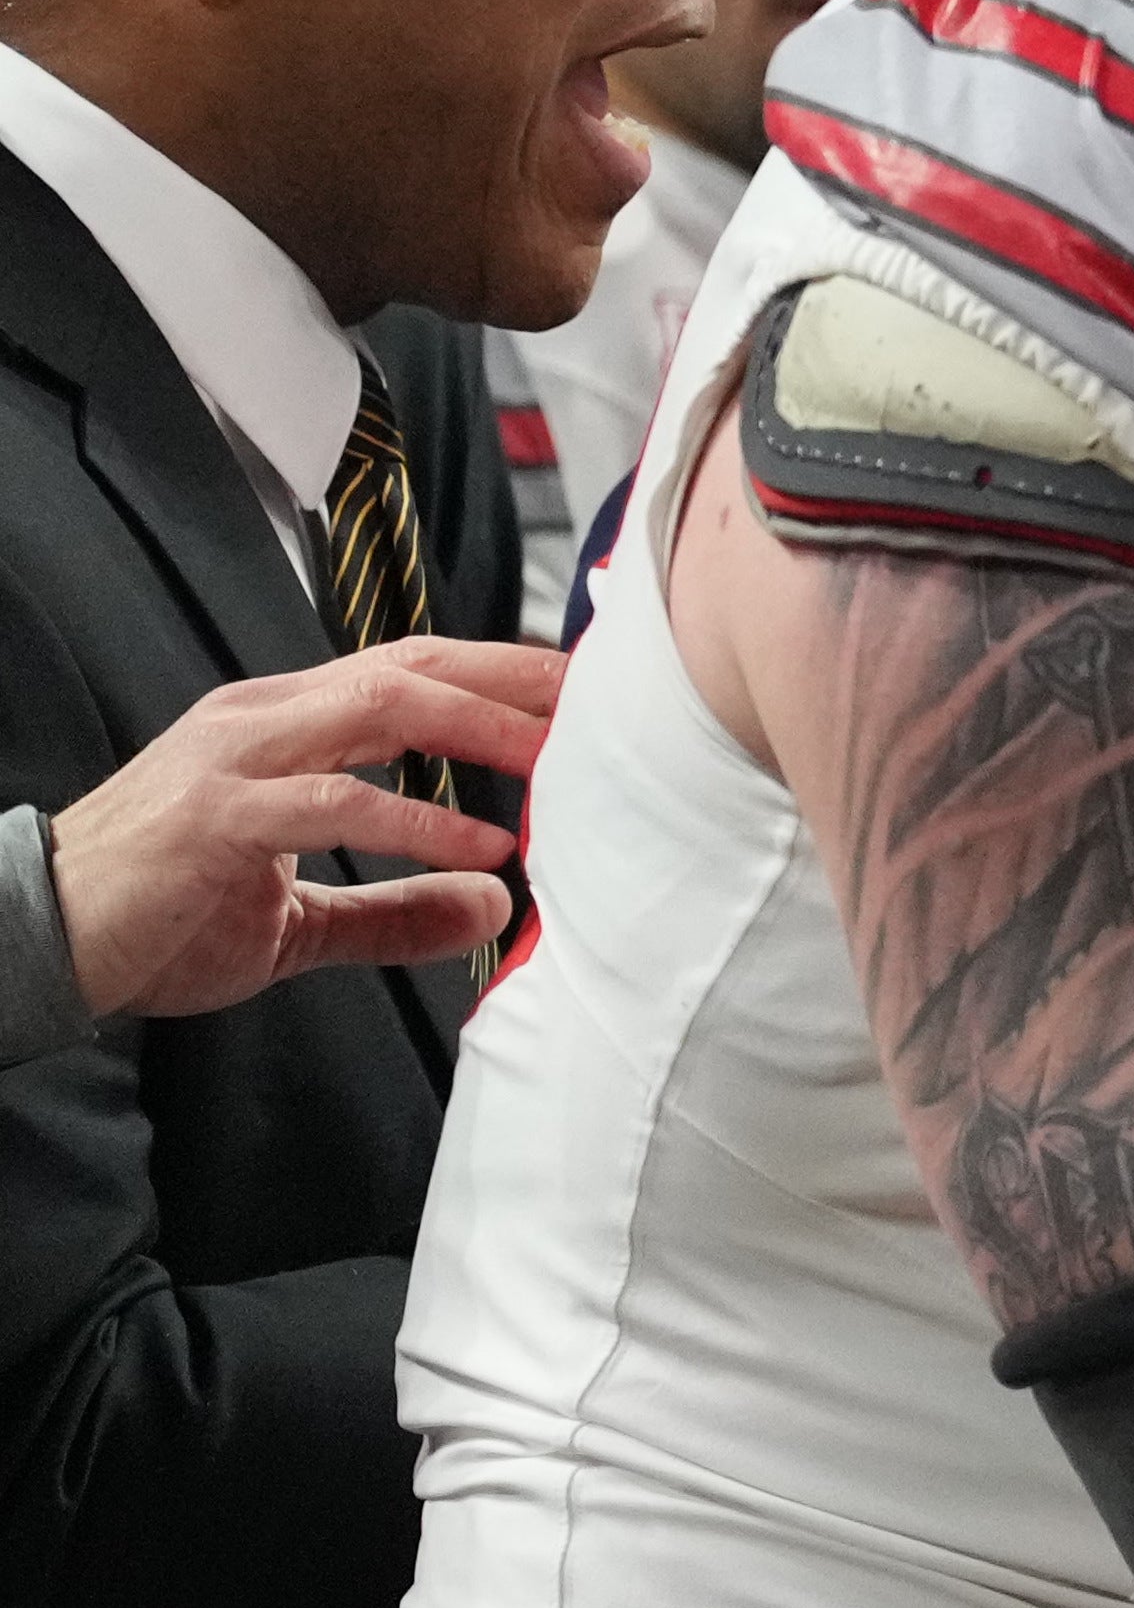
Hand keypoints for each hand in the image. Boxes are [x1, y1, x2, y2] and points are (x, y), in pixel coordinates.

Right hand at [46, 636, 553, 1014]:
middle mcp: (262, 721)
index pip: (410, 671)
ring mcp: (234, 760)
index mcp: (282, 726)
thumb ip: (396, 913)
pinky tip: (483, 844)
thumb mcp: (299, 920)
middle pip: (411, 669)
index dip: (500, 675)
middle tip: (603, 705)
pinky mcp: (214, 815)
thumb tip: (495, 908)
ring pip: (379, 707)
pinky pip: (334, 800)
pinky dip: (418, 819)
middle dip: (513, 681)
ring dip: (482, 729)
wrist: (35, 938)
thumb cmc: (157, 914)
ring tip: (563, 761)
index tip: (586, 694)